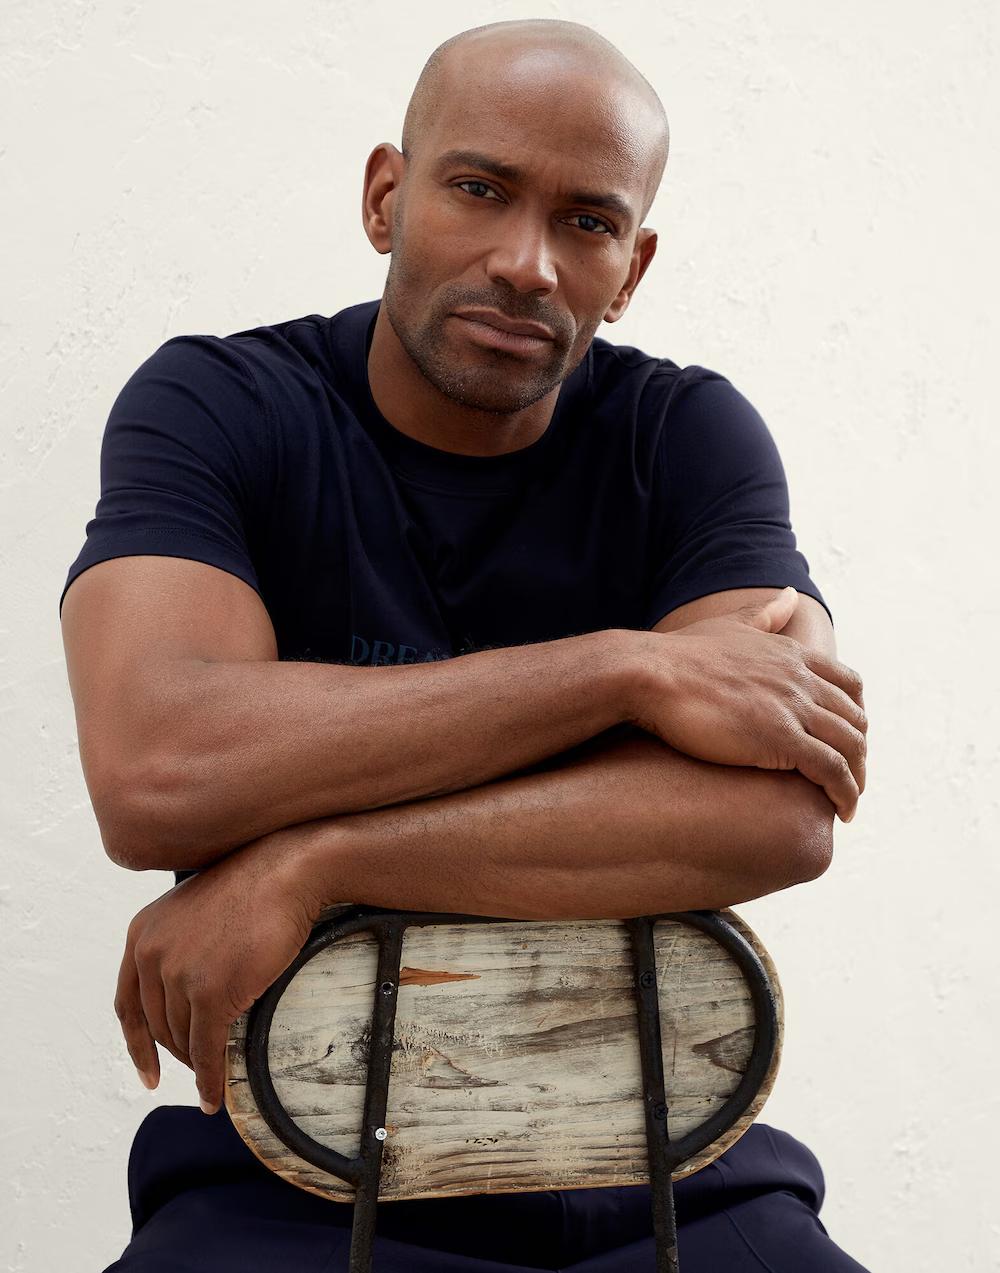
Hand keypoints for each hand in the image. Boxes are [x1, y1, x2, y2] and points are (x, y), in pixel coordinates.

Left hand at [114, 829, 322, 1114]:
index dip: (136, 1043)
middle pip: (157, 1025)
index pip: (128, 1003)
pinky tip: (214, 1095)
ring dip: (197, 1064)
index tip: (147, 1072)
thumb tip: (184, 990)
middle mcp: (150, 954)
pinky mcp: (211, 992)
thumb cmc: (254, 885)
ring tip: (215, 1075)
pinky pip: (205, 1049)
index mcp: (141, 933)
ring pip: (181, 1039)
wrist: (287, 872)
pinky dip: (209, 1077)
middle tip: (200, 1069)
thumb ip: (178, 945)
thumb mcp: (195, 910)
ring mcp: (179, 974)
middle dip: (176, 1053)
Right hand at [627, 588, 867, 821]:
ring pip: (850, 747)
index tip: (846, 739)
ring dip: (856, 779)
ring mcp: (793, 707)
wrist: (650, 675)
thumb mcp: (731, 625)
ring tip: (848, 803)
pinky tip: (842, 812)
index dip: (855, 715)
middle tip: (849, 778)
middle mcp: (801, 678)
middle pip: (855, 719)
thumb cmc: (679, 655)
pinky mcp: (780, 738)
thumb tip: (789, 594)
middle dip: (858, 751)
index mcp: (792, 654)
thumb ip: (765, 614)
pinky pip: (831, 770)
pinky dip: (845, 793)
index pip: (850, 685)